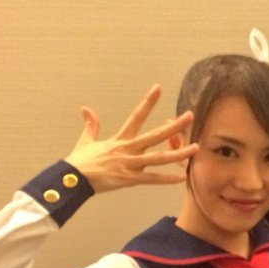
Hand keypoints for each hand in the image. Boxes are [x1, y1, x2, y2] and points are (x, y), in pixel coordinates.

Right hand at [64, 85, 198, 192]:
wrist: (72, 179)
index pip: (137, 116)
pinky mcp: (129, 179)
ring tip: (196, 148)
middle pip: (156, 135)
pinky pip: (152, 179)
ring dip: (179, 153)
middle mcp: (128, 149)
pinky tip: (181, 177)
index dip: (148, 102)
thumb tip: (85, 109)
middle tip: (190, 116)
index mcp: (120, 140)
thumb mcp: (86, 141)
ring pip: (159, 158)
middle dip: (174, 126)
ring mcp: (130, 164)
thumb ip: (91, 126)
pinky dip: (166, 179)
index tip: (158, 88)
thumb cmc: (80, 162)